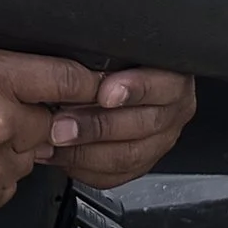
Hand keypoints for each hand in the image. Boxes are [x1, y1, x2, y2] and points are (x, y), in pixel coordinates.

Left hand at [47, 68, 195, 187]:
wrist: (118, 85)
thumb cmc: (113, 63)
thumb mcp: (114, 52)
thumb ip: (102, 57)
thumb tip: (72, 65)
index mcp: (172, 79)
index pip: (162, 85)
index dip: (134, 89)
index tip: (104, 93)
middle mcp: (172, 111)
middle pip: (143, 125)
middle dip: (97, 126)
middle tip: (62, 124)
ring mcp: (159, 141)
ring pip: (129, 155)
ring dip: (86, 152)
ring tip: (55, 142)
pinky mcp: (141, 163)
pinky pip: (116, 175)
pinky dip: (84, 168)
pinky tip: (60, 156)